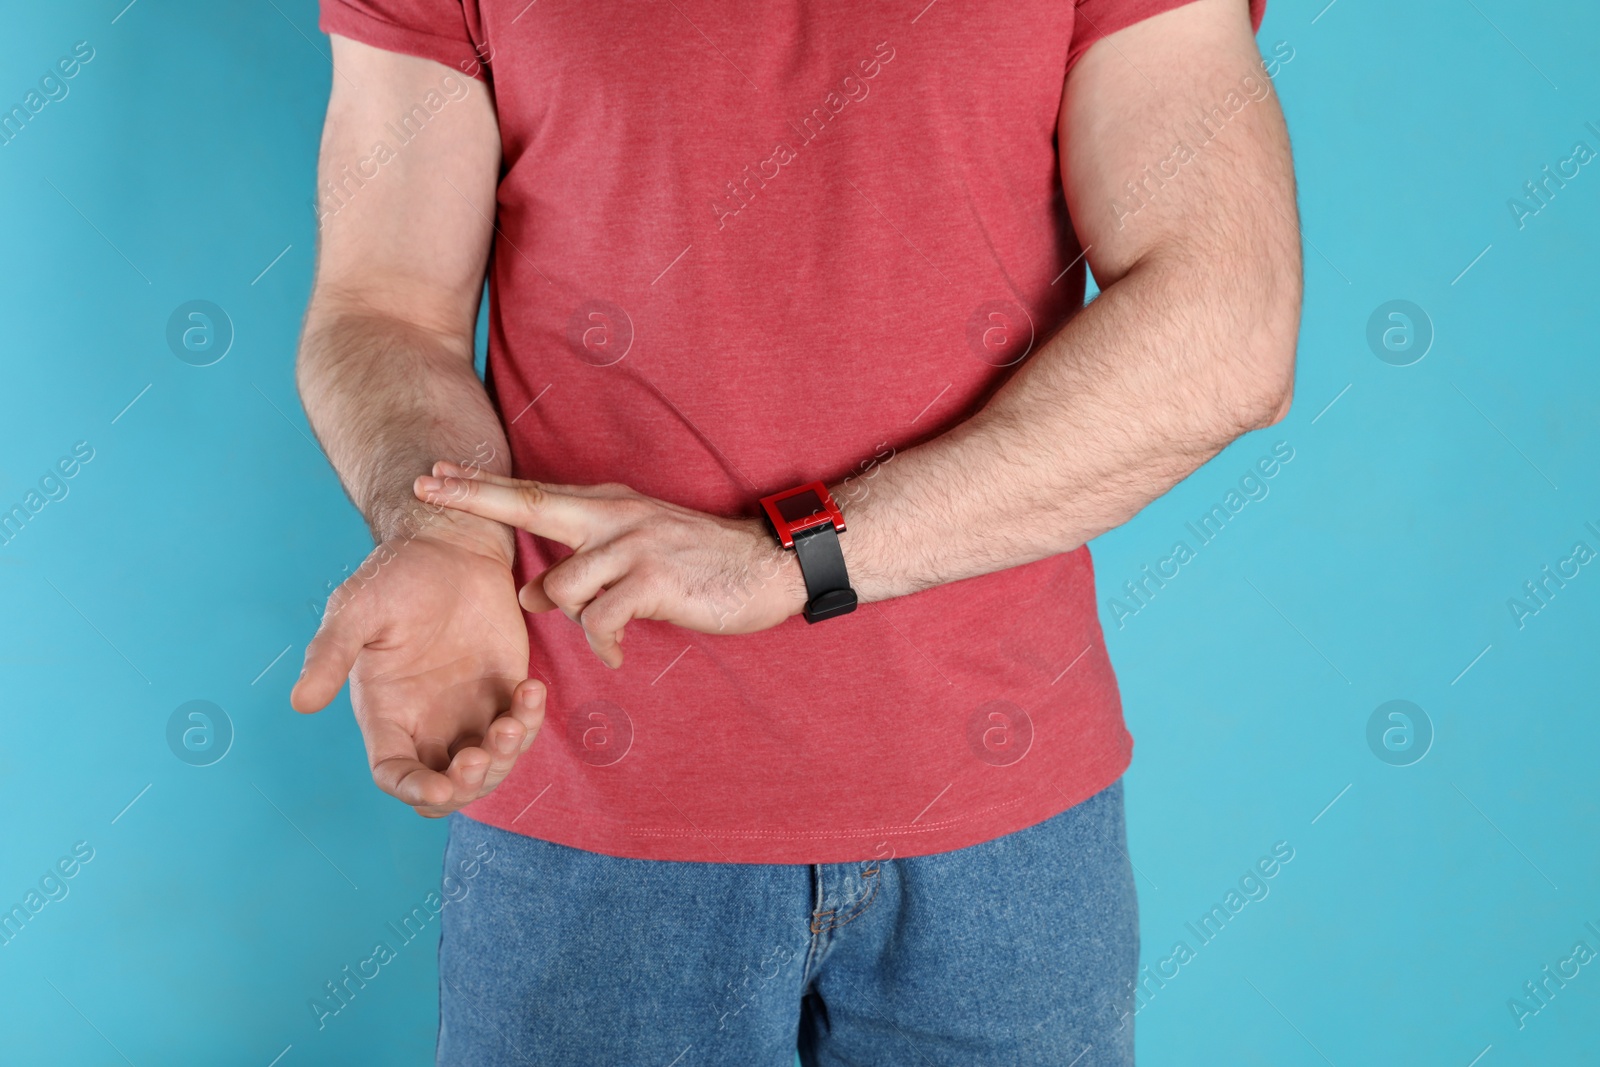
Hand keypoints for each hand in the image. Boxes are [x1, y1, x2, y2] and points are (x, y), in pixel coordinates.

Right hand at [289, 518, 544, 817]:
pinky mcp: (506, 690)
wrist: (451, 545)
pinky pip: (523, 726)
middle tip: (482, 755)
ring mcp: (470, 709)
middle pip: (449, 786)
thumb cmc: (397, 575)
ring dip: (506, 756)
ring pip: (491, 765)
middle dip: (468, 783)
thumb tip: (301, 702)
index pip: (395, 774)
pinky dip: (531, 720)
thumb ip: (331, 654)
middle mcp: (428, 722)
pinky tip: (531, 688)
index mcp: (387, 714)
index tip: (440, 787)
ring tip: (514, 718)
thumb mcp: (356, 609)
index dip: (414, 790)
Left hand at [413, 463, 807, 667]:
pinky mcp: (653, 580)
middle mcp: (614, 517)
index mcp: (608, 507)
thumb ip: (583, 567)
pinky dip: (604, 643)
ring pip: (562, 587)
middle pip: (529, 504)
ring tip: (607, 630)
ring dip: (575, 617)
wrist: (766, 565)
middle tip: (426, 487)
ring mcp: (633, 545)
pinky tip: (619, 652)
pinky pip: (601, 620)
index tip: (433, 472)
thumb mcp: (635, 554)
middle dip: (473, 497)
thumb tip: (529, 595)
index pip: (533, 493)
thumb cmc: (698, 564)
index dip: (480, 485)